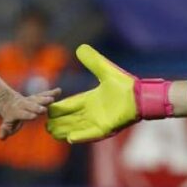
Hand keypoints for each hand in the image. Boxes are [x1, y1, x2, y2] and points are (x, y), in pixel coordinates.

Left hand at [0, 88, 60, 139]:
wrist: (9, 101)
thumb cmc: (10, 117)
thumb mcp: (6, 124)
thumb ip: (5, 130)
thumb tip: (1, 138)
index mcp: (17, 112)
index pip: (22, 114)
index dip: (27, 115)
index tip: (34, 116)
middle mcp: (24, 104)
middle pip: (31, 105)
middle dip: (37, 107)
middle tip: (44, 109)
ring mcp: (30, 100)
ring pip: (38, 99)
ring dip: (45, 99)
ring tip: (52, 99)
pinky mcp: (36, 97)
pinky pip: (44, 94)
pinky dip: (51, 93)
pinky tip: (58, 91)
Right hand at [47, 44, 172, 143]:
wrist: (142, 96)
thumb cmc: (126, 85)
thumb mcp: (105, 71)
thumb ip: (93, 61)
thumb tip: (80, 47)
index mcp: (91, 99)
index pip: (70, 104)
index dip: (58, 108)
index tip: (46, 109)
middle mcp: (93, 112)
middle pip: (70, 118)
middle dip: (57, 122)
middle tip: (44, 125)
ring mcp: (99, 121)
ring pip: (77, 128)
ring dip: (65, 130)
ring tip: (52, 133)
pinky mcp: (106, 128)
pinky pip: (90, 133)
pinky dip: (80, 136)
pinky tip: (70, 138)